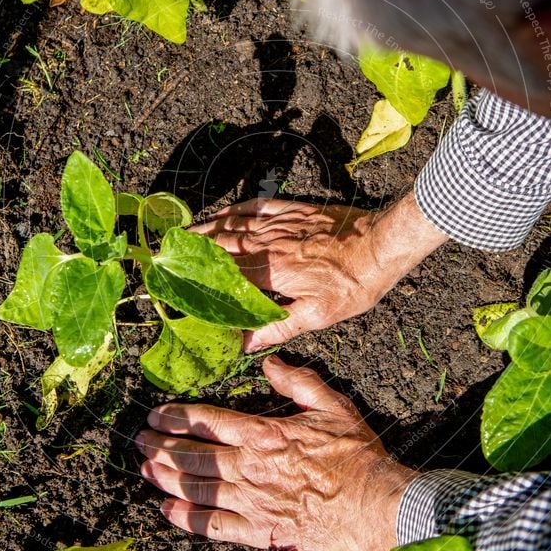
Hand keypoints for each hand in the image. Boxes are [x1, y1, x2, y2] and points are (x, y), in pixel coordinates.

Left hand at [136, 356, 417, 550]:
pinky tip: (169, 511)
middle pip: (193, 455)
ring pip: (197, 488)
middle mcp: (249, 467)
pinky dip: (188, 519)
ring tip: (144, 469)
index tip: (156, 414)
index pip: (208, 422)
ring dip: (166, 478)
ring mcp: (251, 502)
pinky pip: (215, 527)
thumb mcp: (332, 405)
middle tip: (138, 441)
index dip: (178, 417)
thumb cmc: (356, 456)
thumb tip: (270, 362)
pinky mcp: (260, 531)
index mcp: (264, 434)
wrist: (375, 505)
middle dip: (161, 447)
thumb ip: (298, 381)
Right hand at [190, 191, 448, 349]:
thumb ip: (277, 327)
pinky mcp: (294, 209)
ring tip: (182, 234)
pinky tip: (224, 213)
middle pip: (221, 244)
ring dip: (206, 228)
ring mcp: (280, 223)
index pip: (225, 275)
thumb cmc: (354, 283)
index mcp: (272, 271)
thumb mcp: (319, 315)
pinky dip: (235, 210)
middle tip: (168, 254)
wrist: (382, 243)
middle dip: (192, 249)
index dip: (198, 278)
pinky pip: (256, 206)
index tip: (175, 281)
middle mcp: (269, 243)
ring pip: (234, 224)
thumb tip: (244, 344)